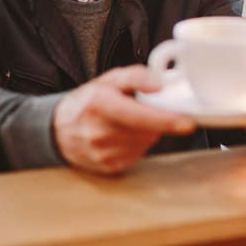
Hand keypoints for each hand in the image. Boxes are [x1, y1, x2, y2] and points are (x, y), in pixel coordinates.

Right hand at [52, 65, 194, 173]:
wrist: (59, 130)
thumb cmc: (87, 102)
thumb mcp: (109, 80)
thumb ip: (136, 77)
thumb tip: (160, 84)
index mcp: (99, 105)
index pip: (139, 116)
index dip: (166, 120)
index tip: (187, 123)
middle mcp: (99, 133)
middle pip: (147, 131)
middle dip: (154, 121)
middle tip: (140, 111)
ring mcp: (102, 154)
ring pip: (145, 144)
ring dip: (145, 133)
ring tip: (127, 124)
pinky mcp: (108, 167)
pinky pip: (137, 155)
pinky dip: (137, 145)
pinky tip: (122, 137)